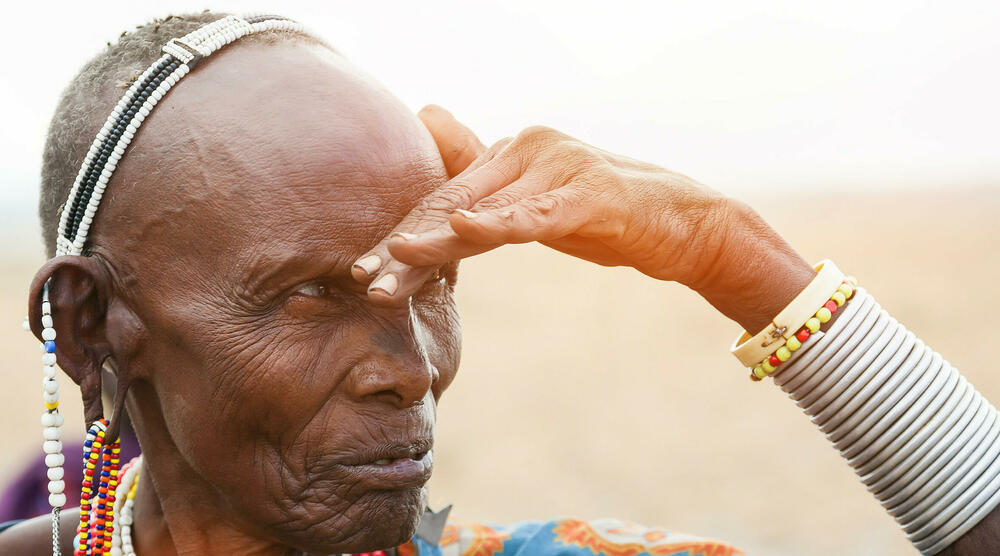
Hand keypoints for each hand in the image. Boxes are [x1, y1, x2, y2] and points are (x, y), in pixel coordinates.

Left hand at [354, 106, 813, 332]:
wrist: (688, 224)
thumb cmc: (608, 219)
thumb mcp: (541, 211)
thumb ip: (491, 200)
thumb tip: (441, 188)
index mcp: (514, 152)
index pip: (447, 196)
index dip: (404, 229)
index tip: (366, 267)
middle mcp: (530, 148)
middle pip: (454, 202)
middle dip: (407, 243)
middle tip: (365, 277)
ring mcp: (560, 167)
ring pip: (485, 209)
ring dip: (436, 242)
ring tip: (394, 266)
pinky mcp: (590, 194)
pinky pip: (536, 214)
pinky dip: (499, 224)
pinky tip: (464, 232)